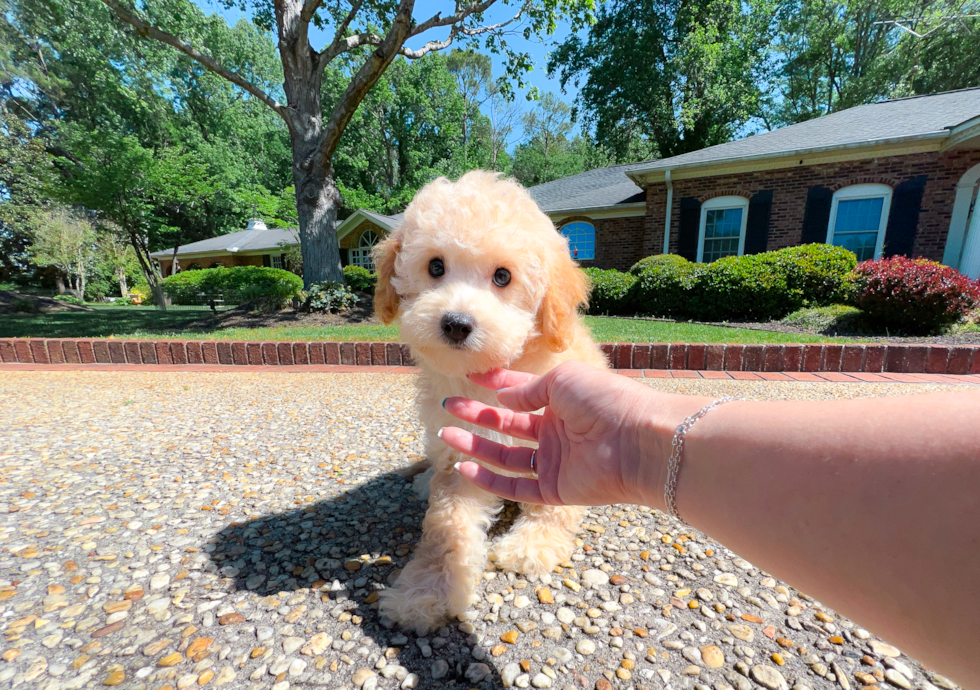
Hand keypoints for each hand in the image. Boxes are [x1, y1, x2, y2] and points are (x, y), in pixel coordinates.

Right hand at [439, 361, 709, 506]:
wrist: (638, 441)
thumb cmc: (606, 400)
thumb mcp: (562, 381)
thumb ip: (527, 391)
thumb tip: (501, 399)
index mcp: (563, 401)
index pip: (521, 393)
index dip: (495, 385)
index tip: (469, 378)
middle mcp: (557, 431)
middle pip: (508, 425)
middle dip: (477, 415)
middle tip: (448, 407)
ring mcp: (556, 461)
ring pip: (506, 455)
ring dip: (476, 446)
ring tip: (446, 434)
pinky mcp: (555, 489)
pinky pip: (516, 486)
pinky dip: (489, 479)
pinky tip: (465, 467)